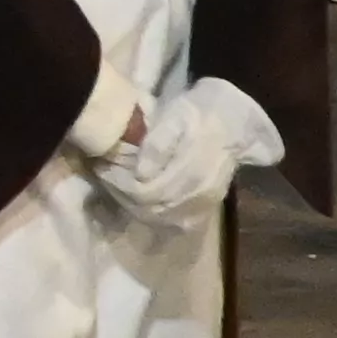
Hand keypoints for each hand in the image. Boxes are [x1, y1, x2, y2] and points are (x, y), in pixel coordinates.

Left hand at [89, 81, 282, 223]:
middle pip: (152, 210)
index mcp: (190, 172)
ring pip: (162, 219)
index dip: (119, 185)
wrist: (233, 120)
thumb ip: (158, 145)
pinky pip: (179, 223)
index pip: (146, 193)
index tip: (103, 170)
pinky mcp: (208, 206)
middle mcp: (199, 194)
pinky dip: (157, 217)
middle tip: (107, 179)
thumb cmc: (198, 114)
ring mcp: (205, 203)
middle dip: (123, 196)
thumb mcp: (175, 118)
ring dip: (136, 208)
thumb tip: (141, 173)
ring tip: (119, 189)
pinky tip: (143, 204)